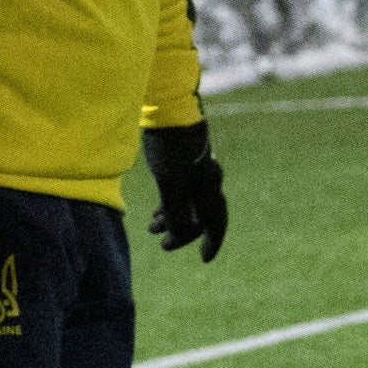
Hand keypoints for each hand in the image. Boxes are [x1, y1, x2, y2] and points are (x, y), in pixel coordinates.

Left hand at [143, 122, 226, 259]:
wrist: (168, 109)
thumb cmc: (170, 147)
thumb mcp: (170, 185)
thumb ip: (176, 213)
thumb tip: (180, 237)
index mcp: (209, 187)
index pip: (216, 222)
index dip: (211, 242)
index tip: (204, 259)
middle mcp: (208, 180)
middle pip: (200, 215)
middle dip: (182, 232)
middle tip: (164, 245)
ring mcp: (196, 170)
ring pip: (188, 202)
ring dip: (172, 218)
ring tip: (151, 227)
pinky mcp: (183, 161)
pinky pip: (181, 190)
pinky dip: (169, 203)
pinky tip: (155, 210)